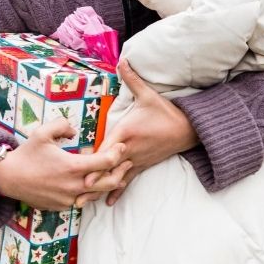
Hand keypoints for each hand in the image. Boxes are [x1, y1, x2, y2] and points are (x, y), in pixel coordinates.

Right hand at [0, 118, 131, 210]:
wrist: (7, 178)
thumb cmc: (26, 154)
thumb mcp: (42, 133)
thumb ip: (62, 125)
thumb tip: (75, 130)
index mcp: (71, 167)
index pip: (105, 163)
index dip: (117, 154)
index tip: (121, 146)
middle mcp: (73, 186)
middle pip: (109, 183)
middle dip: (121, 172)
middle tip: (127, 162)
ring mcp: (68, 199)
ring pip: (97, 195)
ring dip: (106, 184)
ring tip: (113, 173)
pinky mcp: (61, 207)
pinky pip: (82, 201)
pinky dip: (90, 192)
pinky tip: (91, 183)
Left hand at [83, 60, 198, 205]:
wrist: (188, 130)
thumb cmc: (165, 112)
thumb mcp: (148, 94)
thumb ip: (132, 79)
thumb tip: (122, 60)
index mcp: (127, 132)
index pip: (108, 148)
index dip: (95, 160)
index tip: (82, 170)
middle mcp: (129, 150)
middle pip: (108, 167)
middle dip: (92, 180)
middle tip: (75, 193)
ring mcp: (135, 160)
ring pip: (115, 178)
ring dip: (99, 190)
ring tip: (83, 202)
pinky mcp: (141, 166)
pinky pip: (127, 181)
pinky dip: (117, 192)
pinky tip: (107, 204)